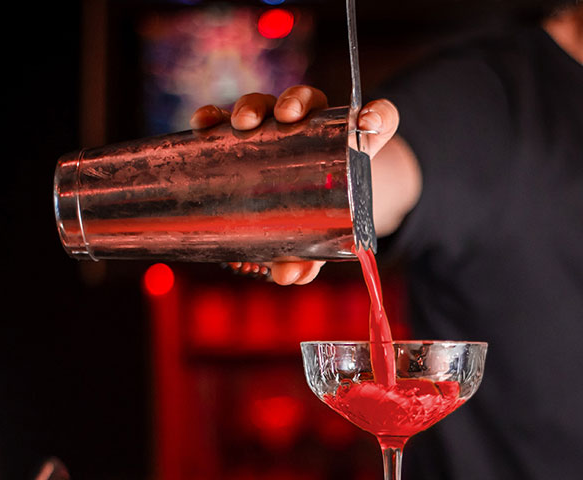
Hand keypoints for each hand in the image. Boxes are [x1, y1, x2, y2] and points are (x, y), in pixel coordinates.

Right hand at [191, 86, 399, 284]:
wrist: (296, 205)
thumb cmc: (318, 218)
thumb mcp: (320, 238)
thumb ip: (311, 258)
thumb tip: (287, 276)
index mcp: (349, 144)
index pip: (378, 120)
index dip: (379, 115)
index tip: (367, 120)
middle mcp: (312, 126)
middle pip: (308, 99)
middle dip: (296, 102)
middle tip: (288, 118)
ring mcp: (274, 125)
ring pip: (266, 103)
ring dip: (252, 106)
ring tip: (243, 124)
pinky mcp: (242, 133)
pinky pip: (226, 119)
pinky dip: (214, 117)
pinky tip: (203, 124)